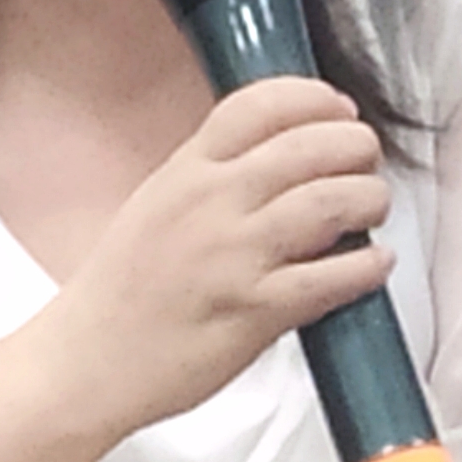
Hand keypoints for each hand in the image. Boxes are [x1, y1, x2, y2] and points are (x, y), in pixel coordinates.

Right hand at [49, 76, 392, 432]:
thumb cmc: (122, 290)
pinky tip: (375, 264)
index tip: (340, 110)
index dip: (316, 98)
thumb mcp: (158, 203)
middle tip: (365, 163)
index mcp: (187, 169)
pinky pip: (334, 277)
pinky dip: (368, 266)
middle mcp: (212, 201)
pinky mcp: (257, 311)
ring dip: (370, 199)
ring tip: (372, 208)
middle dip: (357, 146)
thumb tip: (283, 156)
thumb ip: (213, 175)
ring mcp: (236, 255)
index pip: (262, 104)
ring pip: (332, 201)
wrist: (86, 362)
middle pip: (312, 145)